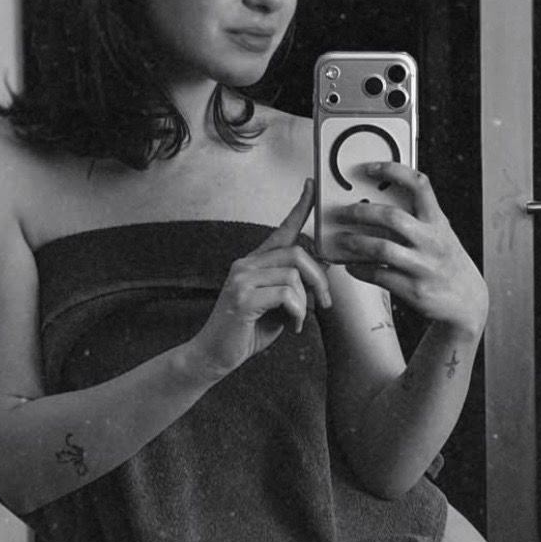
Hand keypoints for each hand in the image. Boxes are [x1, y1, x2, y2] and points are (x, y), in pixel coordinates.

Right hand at [186, 180, 332, 380]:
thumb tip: (323, 270)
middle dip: (318, 279)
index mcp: (255, 263)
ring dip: (306, 300)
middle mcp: (246, 264)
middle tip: (325, 303)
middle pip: (296, 253)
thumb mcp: (278, 305)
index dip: (299, 207)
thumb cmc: (247, 331)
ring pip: (293, 273)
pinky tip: (292, 326)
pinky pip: (286, 294)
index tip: (311, 186)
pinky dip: (298, 312)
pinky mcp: (243, 297)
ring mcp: (242, 279)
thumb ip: (295, 286)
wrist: (215, 355)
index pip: (282, 229)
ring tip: (300, 320)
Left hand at [338, 164, 488, 339]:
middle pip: (392, 217)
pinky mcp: (414, 290)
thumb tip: (378, 203)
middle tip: (345, 212)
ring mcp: (423, 266)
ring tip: (343, 240)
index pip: (419, 185)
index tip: (369, 169)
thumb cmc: (447, 263)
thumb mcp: (440, 234)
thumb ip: (417, 219)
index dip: (393, 171)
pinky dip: (361, 270)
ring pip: (382, 248)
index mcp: (438, 222)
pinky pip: (379, 276)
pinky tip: (352, 266)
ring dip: (356, 242)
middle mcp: (432, 241)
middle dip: (362, 212)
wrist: (467, 301)